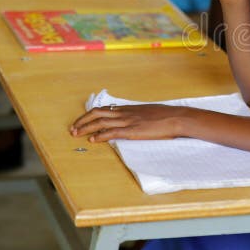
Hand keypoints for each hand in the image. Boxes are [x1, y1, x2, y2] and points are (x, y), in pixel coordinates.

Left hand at [70, 103, 186, 141]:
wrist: (177, 118)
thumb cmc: (166, 117)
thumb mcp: (149, 113)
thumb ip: (138, 117)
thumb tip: (133, 123)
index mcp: (129, 109)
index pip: (104, 109)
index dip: (90, 115)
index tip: (82, 121)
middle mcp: (125, 113)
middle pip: (97, 113)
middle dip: (82, 121)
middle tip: (73, 128)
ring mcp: (128, 121)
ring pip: (101, 122)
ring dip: (86, 128)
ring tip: (76, 134)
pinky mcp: (132, 131)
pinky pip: (112, 132)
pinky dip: (100, 136)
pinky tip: (93, 140)